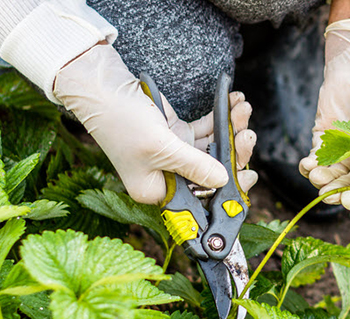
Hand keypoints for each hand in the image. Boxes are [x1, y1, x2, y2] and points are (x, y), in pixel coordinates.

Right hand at [53, 44, 256, 203]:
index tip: (247, 177)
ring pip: (212, 149)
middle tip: (247, 136)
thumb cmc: (121, 121)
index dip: (226, 191)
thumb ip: (195, 166)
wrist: (102, 86)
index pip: (199, 200)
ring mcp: (174, 154)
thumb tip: (224, 180)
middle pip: (212, 173)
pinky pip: (205, 130)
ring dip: (230, 129)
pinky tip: (233, 103)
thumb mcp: (161, 148)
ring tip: (242, 110)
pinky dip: (220, 118)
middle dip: (233, 153)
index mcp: (157, 191)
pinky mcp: (176, 134)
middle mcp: (167, 176)